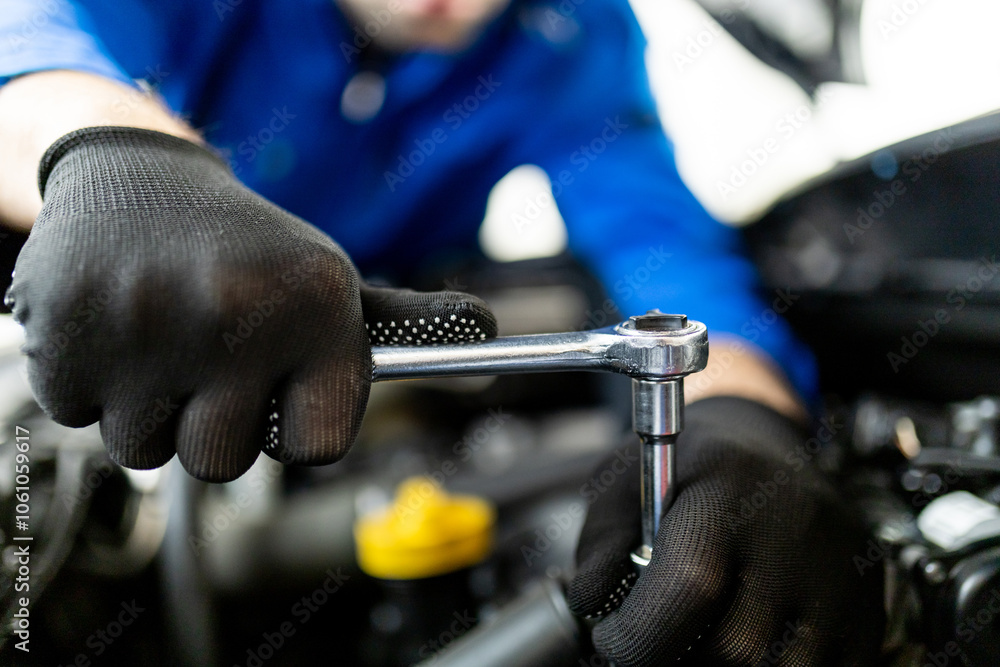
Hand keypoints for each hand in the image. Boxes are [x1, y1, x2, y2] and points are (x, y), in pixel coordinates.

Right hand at [4, 127, 495, 481]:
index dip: (298, 425)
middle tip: (209, 354)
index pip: (318, 444)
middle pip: (222, 462)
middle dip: (214, 422)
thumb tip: (492, 334)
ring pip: (145, 450)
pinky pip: (80, 417)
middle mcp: (236, 312)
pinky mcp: (65, 332)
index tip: (282, 388)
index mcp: (316, 303)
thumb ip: (407, 324)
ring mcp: (145, 323)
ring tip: (161, 331)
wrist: (137, 179)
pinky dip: (93, 384)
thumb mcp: (328, 279)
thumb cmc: (249, 252)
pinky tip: (114, 323)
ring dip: (151, 406)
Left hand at [567, 397, 884, 665]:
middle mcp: (798, 528)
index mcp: (731, 484)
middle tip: (650, 648)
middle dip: (677, 661)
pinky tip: (739, 648)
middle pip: (739, 647)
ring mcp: (842, 574)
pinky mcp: (868, 610)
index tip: (612, 639)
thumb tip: (594, 605)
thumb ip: (601, 544)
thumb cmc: (689, 467)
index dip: (641, 633)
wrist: (767, 448)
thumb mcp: (627, 480)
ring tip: (694, 644)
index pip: (692, 583)